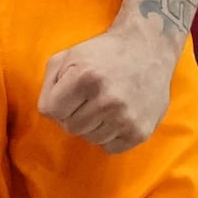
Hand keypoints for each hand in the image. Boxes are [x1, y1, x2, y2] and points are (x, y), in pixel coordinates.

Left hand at [38, 29, 176, 152]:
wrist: (149, 48)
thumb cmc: (103, 53)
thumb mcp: (68, 55)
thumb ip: (49, 83)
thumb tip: (48, 112)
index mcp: (85, 77)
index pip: (50, 111)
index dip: (57, 101)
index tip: (71, 92)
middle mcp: (107, 99)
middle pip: (69, 127)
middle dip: (74, 114)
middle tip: (89, 98)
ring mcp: (126, 118)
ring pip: (90, 139)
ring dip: (93, 125)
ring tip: (106, 104)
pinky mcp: (140, 131)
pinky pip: (110, 148)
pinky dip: (110, 135)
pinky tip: (118, 115)